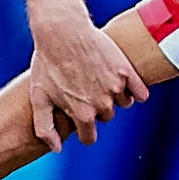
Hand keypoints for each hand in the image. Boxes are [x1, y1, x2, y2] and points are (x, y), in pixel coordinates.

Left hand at [26, 8, 147, 151]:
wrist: (61, 30)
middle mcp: (102, 104)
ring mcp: (116, 87)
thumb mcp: (39, 97)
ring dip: (114, 95)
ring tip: (99, 77)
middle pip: (106, 117)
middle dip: (97, 107)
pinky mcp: (126, 71)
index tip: (79, 116)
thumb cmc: (47, 63)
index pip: (89, 137)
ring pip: (123, 102)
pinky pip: (140, 91)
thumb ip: (45, 128)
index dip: (83, 129)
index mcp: (82, 114)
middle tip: (84, 88)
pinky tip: (122, 79)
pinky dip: (135, 89)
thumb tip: (58, 149)